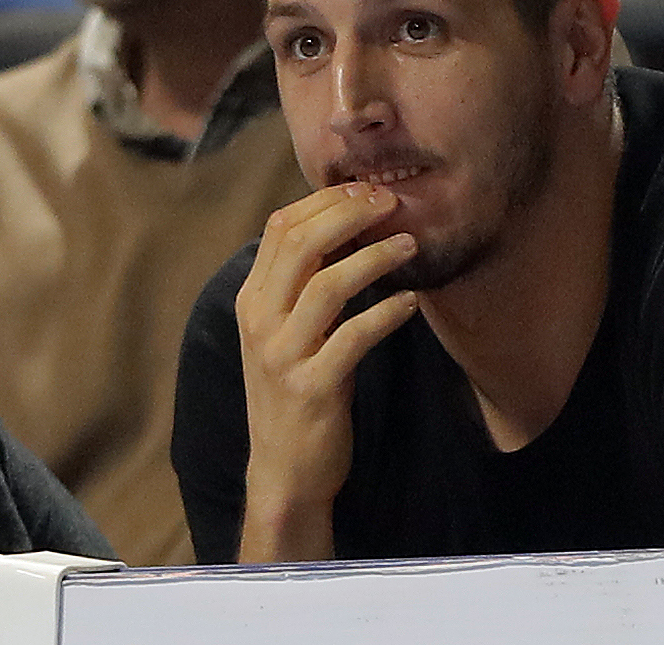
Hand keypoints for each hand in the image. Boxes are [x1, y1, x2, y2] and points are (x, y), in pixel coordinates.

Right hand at [235, 182, 418, 560]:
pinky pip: (354, 337)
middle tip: (392, 204)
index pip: (280, 228)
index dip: (326, 201)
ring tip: (412, 245)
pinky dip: (387, 313)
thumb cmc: (295, 393)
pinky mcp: (313, 388)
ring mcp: (282, 356)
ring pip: (327, 285)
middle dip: (351, 214)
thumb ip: (303, 286)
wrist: (284, 472)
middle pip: (301, 244)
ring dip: (375, 257)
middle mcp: (259, 322)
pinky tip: (410, 302)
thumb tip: (348, 228)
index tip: (368, 190)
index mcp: (251, 301)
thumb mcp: (287, 334)